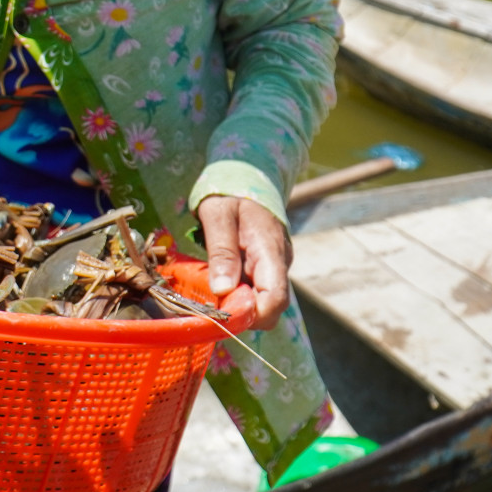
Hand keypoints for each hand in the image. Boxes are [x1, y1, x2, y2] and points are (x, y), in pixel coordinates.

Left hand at [194, 194, 291, 330]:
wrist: (246, 176)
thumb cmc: (229, 194)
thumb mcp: (217, 215)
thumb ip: (221, 251)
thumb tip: (223, 290)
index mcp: (270, 249)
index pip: (275, 298)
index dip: (252, 315)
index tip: (224, 313)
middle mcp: (279, 263)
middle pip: (270, 308)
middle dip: (242, 313)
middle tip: (211, 300)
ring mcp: (275, 267)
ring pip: (262, 302)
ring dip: (237, 303)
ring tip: (212, 285)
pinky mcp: (266, 268)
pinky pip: (256, 291)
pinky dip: (237, 294)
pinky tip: (219, 280)